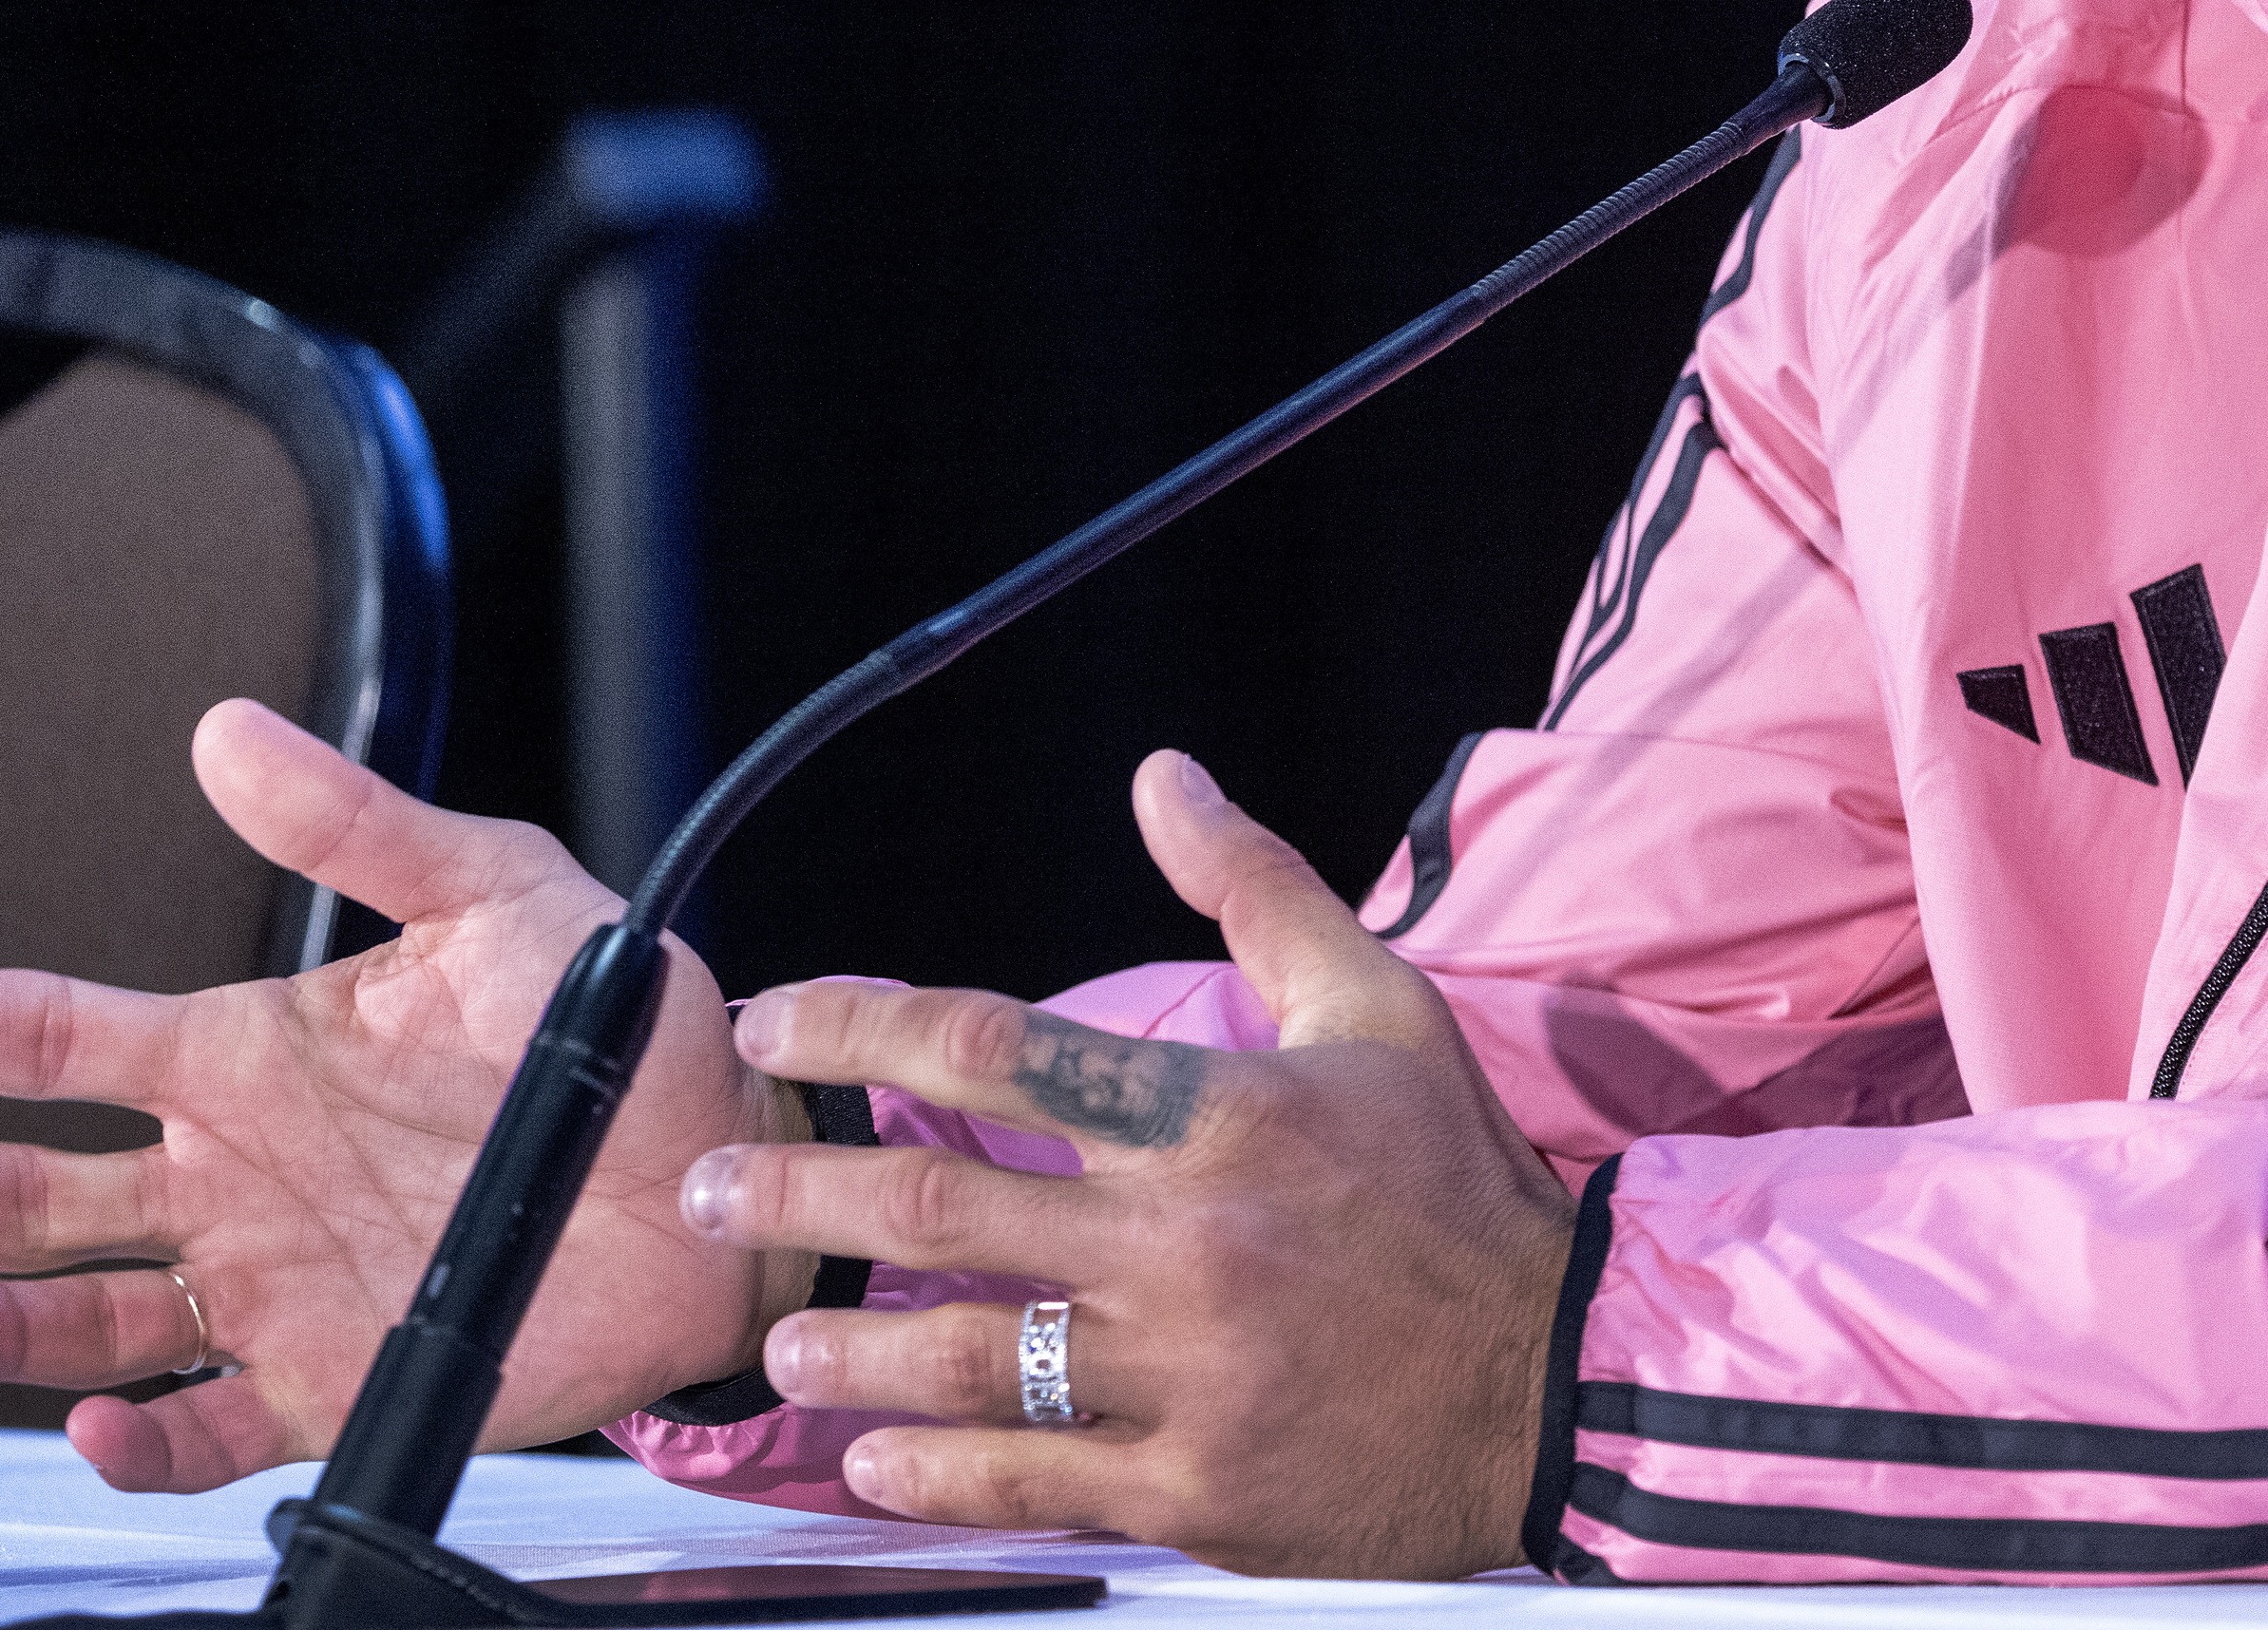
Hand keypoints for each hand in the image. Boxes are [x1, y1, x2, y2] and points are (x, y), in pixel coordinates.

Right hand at [0, 697, 806, 1490]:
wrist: (722, 1162)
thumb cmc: (611, 1025)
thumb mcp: (494, 892)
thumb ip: (358, 823)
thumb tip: (231, 735)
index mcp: (249, 1054)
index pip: (58, 1038)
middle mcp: (233, 1176)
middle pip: (34, 1194)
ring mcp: (269, 1283)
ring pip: (87, 1322)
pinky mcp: (332, 1379)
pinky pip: (205, 1427)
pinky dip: (140, 1440)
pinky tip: (99, 1425)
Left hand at [684, 751, 1573, 1577]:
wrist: (1559, 1372)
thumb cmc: (1457, 1187)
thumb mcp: (1379, 1006)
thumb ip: (1257, 889)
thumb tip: (1165, 777)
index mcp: (1219, 1115)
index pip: (995, 1048)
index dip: (862, 1024)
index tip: (779, 1021)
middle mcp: (1185, 1241)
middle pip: (940, 1200)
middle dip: (798, 1184)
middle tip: (709, 1181)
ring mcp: (1184, 1374)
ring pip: (962, 1354)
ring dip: (845, 1346)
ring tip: (783, 1341)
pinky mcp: (1197, 1490)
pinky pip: (1027, 1482)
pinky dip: (931, 1475)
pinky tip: (872, 1465)